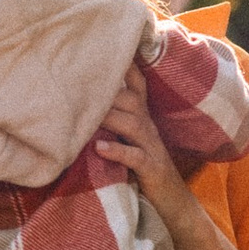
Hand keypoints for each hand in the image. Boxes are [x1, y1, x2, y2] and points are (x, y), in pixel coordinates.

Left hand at [91, 77, 197, 241]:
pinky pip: (135, 157)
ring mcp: (151, 147)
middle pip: (130, 99)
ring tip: (85, 115)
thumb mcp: (127, 139)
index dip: (125, 65)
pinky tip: (100, 148)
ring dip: (109, 117)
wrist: (172, 202)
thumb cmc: (140, 169)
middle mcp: (147, 126)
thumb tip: (77, 104)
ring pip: (132, 123)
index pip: (135, 84)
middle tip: (77, 81)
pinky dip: (118, 151)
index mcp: (141, 117)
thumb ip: (111, 120)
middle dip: (106, 90)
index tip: (103, 47)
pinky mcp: (151, 169)